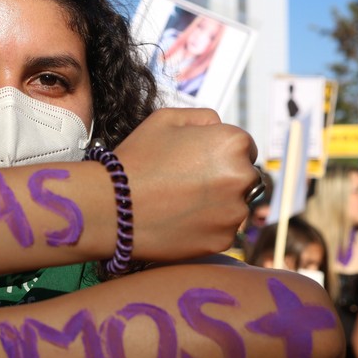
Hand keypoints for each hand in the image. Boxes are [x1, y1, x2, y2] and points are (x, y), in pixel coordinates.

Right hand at [115, 108, 257, 260]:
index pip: (244, 147)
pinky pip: (222, 230)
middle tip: (187, 183)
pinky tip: (179, 219)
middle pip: (244, 177)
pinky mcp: (224, 240)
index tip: (197, 160)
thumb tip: (220, 129)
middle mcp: (243, 177)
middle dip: (223, 178)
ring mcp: (235, 212)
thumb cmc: (136, 159)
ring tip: (179, 202)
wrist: (112, 206)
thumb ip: (203, 118)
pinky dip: (206, 226)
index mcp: (232, 143)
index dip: (218, 152)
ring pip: (235, 205)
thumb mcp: (165, 119)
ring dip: (217, 203)